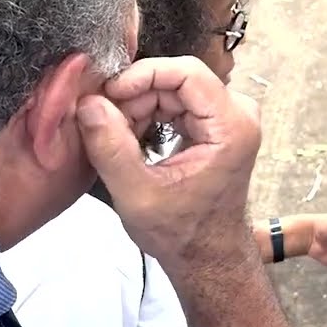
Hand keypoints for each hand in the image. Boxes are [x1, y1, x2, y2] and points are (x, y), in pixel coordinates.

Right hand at [76, 55, 262, 272]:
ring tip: (115, 135)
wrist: (206, 254)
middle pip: (178, 79)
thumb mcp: (137, 193)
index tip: (109, 93)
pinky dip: (149, 115)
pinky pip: (178, 102)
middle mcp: (238, 114)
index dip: (144, 74)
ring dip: (139, 106)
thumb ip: (111, 147)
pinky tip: (130, 138)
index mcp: (231, 127)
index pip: (187, 72)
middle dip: (136, 95)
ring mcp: (230, 117)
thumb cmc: (181, 232)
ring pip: (174, 89)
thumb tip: (88, 104)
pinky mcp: (217, 124)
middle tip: (103, 120)